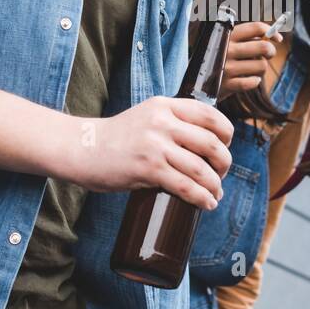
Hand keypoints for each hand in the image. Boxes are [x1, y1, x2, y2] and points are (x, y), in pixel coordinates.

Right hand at [65, 95, 233, 209]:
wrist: (83, 149)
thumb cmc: (117, 137)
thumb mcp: (147, 116)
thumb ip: (173, 121)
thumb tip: (207, 143)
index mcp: (165, 105)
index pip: (211, 115)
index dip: (226, 134)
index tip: (224, 148)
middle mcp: (163, 122)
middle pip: (212, 143)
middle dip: (224, 163)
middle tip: (220, 174)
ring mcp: (156, 145)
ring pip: (202, 168)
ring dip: (215, 185)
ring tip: (215, 193)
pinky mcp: (148, 169)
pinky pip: (186, 186)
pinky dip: (202, 197)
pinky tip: (207, 203)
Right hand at [219, 22, 283, 97]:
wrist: (194, 82)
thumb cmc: (217, 59)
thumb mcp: (224, 43)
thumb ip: (246, 38)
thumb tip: (274, 36)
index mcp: (226, 35)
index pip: (255, 27)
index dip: (271, 31)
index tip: (277, 38)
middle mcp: (226, 50)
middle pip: (264, 47)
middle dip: (271, 51)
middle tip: (268, 54)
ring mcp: (227, 68)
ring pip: (261, 66)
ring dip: (261, 69)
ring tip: (253, 69)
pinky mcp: (227, 85)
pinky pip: (253, 82)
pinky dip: (254, 81)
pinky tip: (249, 80)